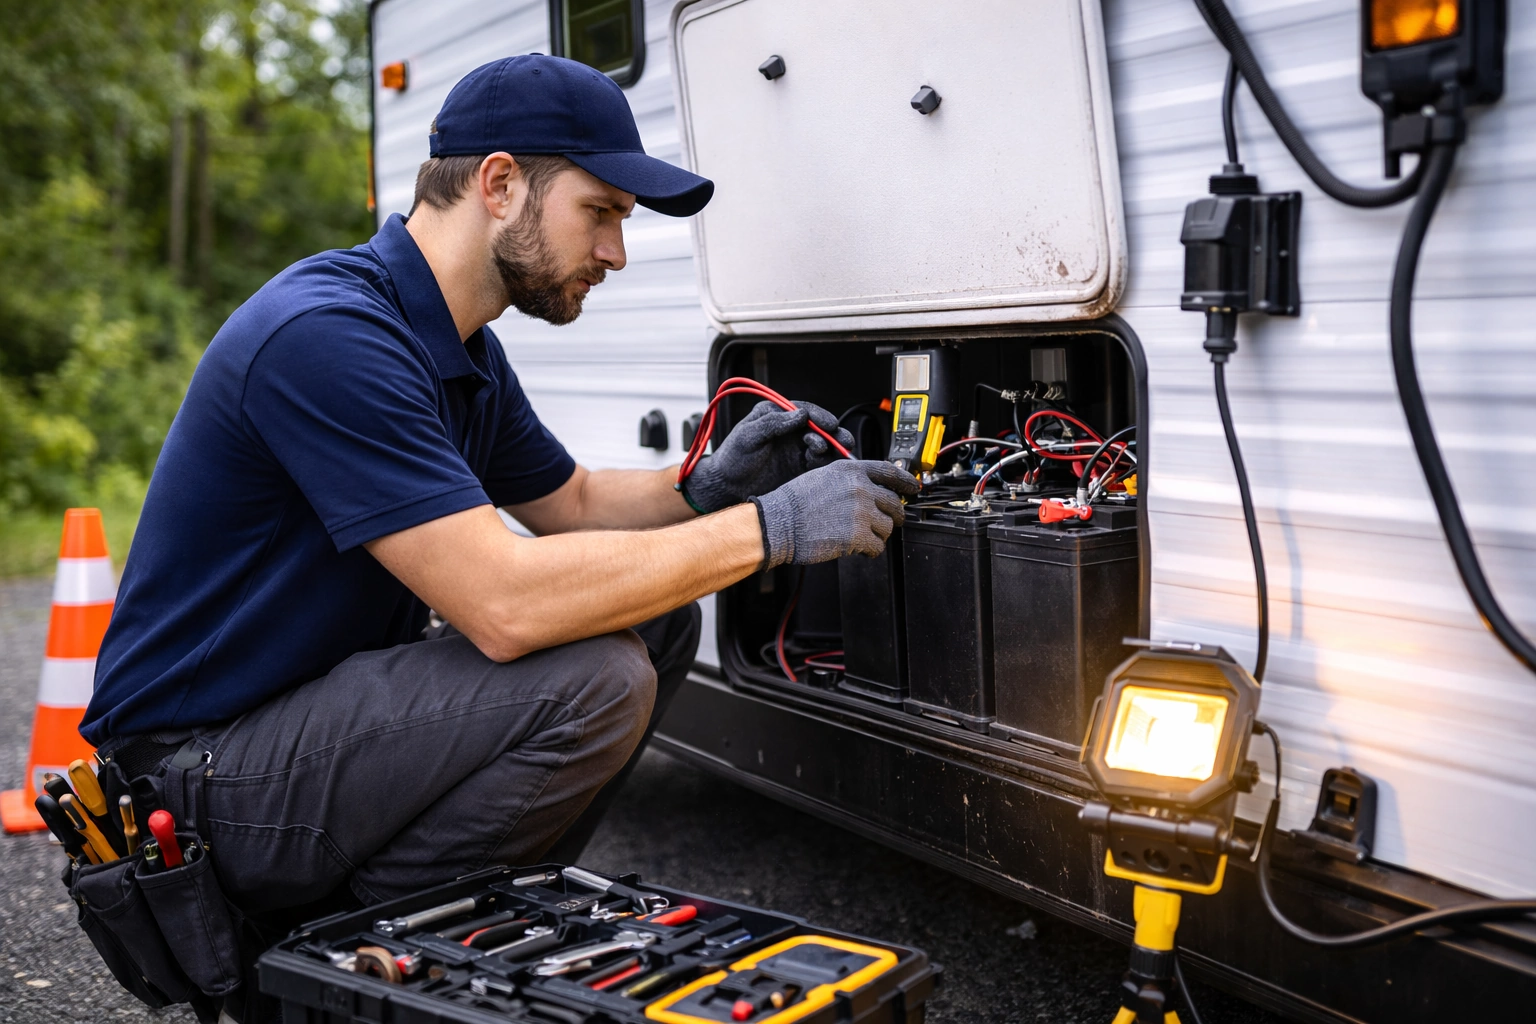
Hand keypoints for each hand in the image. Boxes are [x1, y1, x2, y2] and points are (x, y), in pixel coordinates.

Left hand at [683, 400, 854, 512]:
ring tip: (823, 453)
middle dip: (833, 434)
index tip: (830, 425)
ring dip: (830, 449)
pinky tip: (823, 467)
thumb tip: (801, 414)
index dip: (820, 417)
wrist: (727, 487)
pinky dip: (826, 465)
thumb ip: (774, 423)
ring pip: (823, 446)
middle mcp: (790, 431)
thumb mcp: (749, 435)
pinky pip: (819, 464)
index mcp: (777, 416)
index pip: (805, 411)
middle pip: (820, 428)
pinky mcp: (800, 469)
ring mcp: (797, 450)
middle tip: (843, 441)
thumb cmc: (733, 457)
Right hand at [750, 460, 918, 566]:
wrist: (779, 522)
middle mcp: (860, 488)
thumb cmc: (795, 503)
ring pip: (888, 527)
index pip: (890, 472)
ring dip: (879, 535)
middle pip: (894, 503)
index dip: (906, 482)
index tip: (913, 489)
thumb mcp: (823, 476)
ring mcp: (860, 512)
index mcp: (851, 470)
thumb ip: (850, 480)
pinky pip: (878, 547)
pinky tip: (859, 549)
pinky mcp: (858, 536)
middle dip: (894, 516)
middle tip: (888, 523)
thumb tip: (872, 491)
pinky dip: (871, 551)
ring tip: (862, 537)